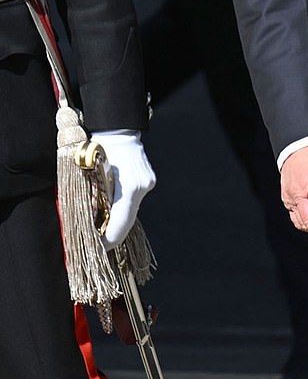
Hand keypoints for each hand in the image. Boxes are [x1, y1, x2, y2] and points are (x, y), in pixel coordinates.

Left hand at [91, 130, 155, 249]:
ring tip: (101, 226)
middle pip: (128, 220)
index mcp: (128, 187)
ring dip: (117, 219)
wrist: (117, 129)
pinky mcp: (149, 180)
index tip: (98, 249)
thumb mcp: (89, 178)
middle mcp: (142, 186)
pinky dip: (123, 206)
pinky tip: (111, 205)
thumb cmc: (97, 151)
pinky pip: (134, 200)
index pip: (121, 224)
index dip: (109, 240)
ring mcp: (148, 183)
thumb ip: (92, 204)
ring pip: (132, 210)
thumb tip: (88, 229)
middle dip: (113, 233)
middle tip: (98, 244)